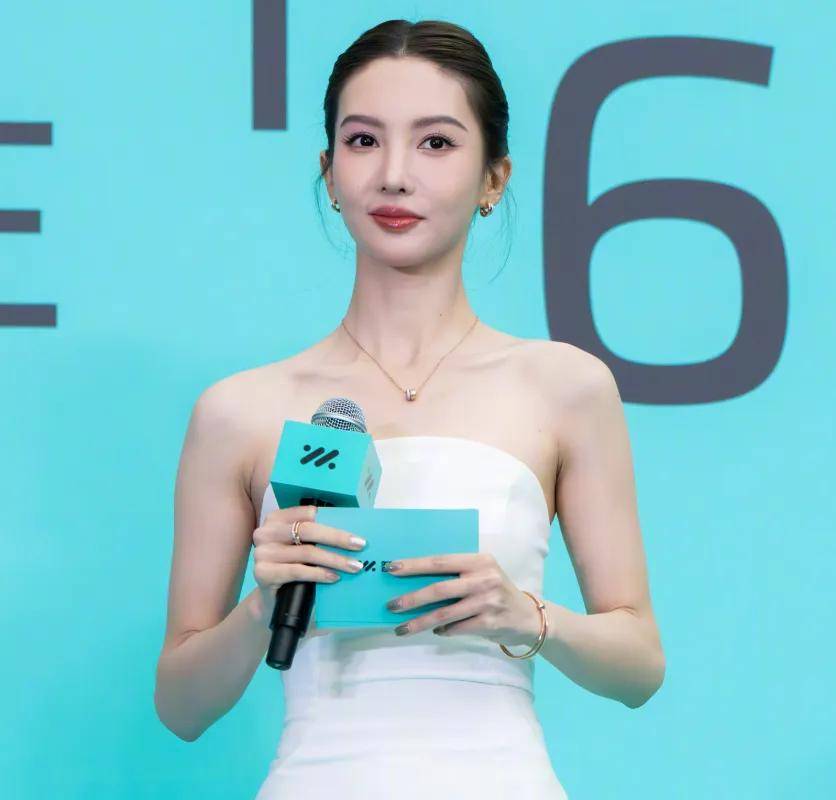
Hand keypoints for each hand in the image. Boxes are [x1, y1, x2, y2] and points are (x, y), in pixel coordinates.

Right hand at [250, 505, 367, 627]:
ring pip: (306, 552)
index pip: (308, 514)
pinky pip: (298, 571)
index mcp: (277, 519)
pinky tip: (334, 577)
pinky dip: (319, 574)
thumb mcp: (303, 547)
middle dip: (337, 538)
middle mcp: (266, 532)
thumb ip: (317, 536)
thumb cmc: (294, 568)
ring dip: (334, 559)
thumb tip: (351, 534)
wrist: (274, 600)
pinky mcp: (263, 573)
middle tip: (360, 546)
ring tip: (354, 566)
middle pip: (308, 530)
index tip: (355, 533)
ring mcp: (262, 553)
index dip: (333, 522)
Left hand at [384, 552, 541, 645]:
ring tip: (401, 628)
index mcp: (479, 560)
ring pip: (444, 613)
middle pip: (439, 588)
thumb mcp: (482, 574)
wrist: (528, 616)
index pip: (440, 561)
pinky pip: (456, 628)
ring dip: (419, 622)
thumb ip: (456, 574)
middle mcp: (484, 578)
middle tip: (391, 605)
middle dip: (411, 598)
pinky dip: (442, 630)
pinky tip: (435, 631)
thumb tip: (415, 581)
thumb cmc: (497, 592)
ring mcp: (488, 601)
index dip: (414, 565)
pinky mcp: (490, 623)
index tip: (391, 568)